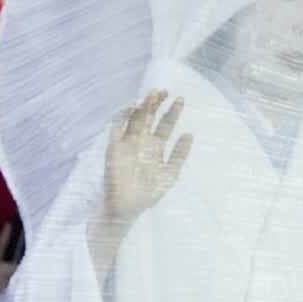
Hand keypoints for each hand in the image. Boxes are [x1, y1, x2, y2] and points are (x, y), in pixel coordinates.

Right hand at [101, 89, 192, 225]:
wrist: (125, 210)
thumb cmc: (146, 195)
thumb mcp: (169, 175)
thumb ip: (179, 155)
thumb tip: (190, 134)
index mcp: (155, 147)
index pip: (165, 124)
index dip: (172, 111)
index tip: (180, 99)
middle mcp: (141, 141)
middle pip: (149, 117)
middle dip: (156, 103)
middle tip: (165, 91)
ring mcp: (126, 143)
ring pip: (134, 118)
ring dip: (141, 106)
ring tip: (151, 94)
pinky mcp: (112, 148)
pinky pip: (116, 128)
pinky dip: (122, 116)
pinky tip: (132, 107)